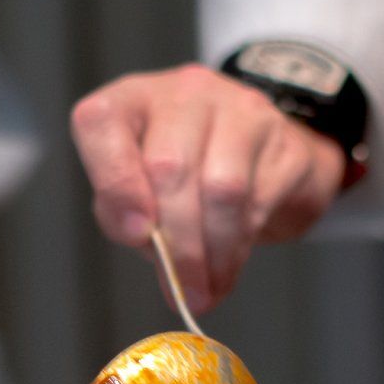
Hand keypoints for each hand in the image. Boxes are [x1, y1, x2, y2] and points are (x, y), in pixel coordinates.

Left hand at [71, 63, 344, 313]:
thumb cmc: (183, 181)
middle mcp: (182, 93)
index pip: (101, 122)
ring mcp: (237, 107)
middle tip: (182, 291)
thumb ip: (122, 215)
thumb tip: (145, 238)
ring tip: (206, 290)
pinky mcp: (281, 137)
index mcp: (130, 100)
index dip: (115, 182)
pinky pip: (258, 199)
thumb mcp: (135, 196)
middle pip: (170, 168)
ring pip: (221, 188)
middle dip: (176, 245)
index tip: (135, 235)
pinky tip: (228, 268)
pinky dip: (239, 247)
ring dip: (212, 253)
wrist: (263, 159)